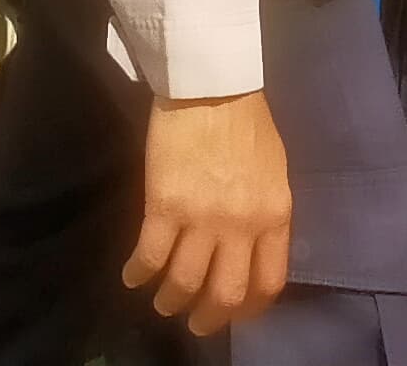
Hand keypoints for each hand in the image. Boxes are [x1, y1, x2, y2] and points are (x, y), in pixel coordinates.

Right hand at [124, 94, 290, 334]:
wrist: (211, 84)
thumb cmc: (245, 122)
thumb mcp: (274, 173)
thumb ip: (265, 214)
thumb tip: (252, 249)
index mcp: (274, 216)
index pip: (269, 283)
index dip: (250, 309)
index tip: (235, 313)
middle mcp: (241, 225)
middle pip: (226, 295)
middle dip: (209, 318)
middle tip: (196, 322)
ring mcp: (202, 218)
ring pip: (185, 283)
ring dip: (170, 301)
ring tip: (163, 302)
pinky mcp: (164, 206)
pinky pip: (149, 256)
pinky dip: (138, 274)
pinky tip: (132, 276)